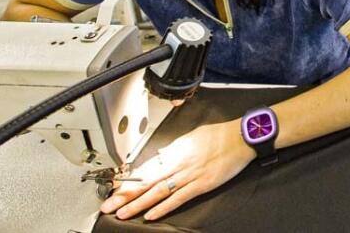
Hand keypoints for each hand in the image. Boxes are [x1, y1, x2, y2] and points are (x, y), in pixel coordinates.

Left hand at [101, 121, 255, 220]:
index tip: (114, 188)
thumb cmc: (220, 135)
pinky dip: (164, 207)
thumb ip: (175, 148)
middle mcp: (179, 164)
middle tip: (109, 205)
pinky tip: (152, 214)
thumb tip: (162, 155)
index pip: (146, 168)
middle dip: (125, 195)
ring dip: (139, 204)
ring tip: (123, 213)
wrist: (241, 137)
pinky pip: (179, 198)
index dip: (128, 180)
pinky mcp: (202, 184)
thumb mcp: (192, 136)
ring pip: (159, 192)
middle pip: (147, 182)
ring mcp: (190, 175)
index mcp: (175, 151)